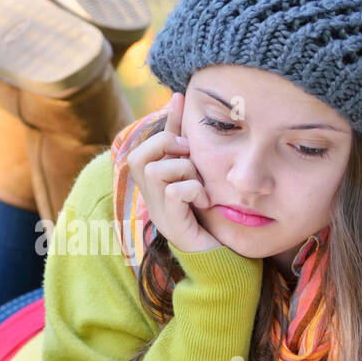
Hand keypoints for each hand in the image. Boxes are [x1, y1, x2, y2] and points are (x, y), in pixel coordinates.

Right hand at [125, 92, 221, 253]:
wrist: (224, 262)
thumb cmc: (216, 221)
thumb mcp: (205, 179)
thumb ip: (197, 154)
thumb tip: (194, 118)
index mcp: (157, 188)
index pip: (147, 147)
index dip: (164, 121)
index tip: (181, 99)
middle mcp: (151, 200)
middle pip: (137, 157)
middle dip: (165, 145)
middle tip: (189, 153)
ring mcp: (159, 215)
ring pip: (154, 171)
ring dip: (182, 169)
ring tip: (200, 183)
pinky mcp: (173, 227)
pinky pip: (173, 192)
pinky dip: (191, 189)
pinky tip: (205, 200)